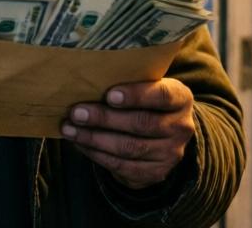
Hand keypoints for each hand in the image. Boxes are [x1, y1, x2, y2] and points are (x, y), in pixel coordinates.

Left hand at [61, 78, 194, 189]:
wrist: (166, 133)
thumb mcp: (148, 85)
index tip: (109, 95)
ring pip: (129, 148)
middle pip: (141, 124)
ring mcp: (170, 153)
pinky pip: (123, 166)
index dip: (136, 96)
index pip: (162, 96)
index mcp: (181, 99)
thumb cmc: (147, 101)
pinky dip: (97, 155)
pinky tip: (80, 143)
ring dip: (95, 139)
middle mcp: (181, 127)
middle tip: (77, 113)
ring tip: (70, 129)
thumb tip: (89, 78)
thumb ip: (130, 81)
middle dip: (105, 119)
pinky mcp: (156, 173)